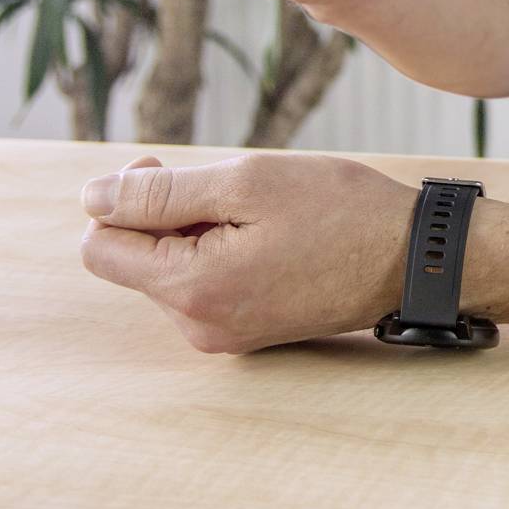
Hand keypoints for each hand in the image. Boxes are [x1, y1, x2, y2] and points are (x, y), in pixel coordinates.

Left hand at [77, 150, 417, 353]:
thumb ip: (161, 194)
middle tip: (226, 185)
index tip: (171, 172)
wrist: (416, 258)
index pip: (101, 246)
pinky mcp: (248, 333)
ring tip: (260, 215)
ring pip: (170, 271)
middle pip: (134, 260)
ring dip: (197, 233)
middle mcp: (199, 326)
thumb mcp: (247, 182)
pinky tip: (270, 237)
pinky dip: (221, 253)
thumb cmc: (341, 212)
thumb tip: (92, 198)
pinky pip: (205, 286)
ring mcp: (225, 336)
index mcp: (191, 290)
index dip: (123, 199)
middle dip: (164, 216)